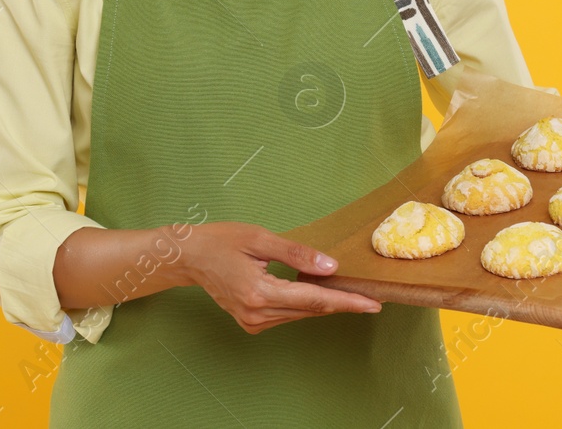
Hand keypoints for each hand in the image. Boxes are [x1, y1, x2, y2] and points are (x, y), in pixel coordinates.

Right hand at [176, 221, 382, 333]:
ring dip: (322, 303)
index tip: (372, 304)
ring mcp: (252, 322)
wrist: (189, 257)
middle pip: (310, 310)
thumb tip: (330, 266)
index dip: (346, 302)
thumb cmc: (221, 241)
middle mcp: (257, 313)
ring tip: (345, 291)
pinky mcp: (250, 323)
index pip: (314, 299)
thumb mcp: (260, 238)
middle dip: (340, 302)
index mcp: (260, 292)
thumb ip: (297, 253)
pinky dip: (302, 304)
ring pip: (299, 314)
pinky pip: (286, 315)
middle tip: (368, 296)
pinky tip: (311, 291)